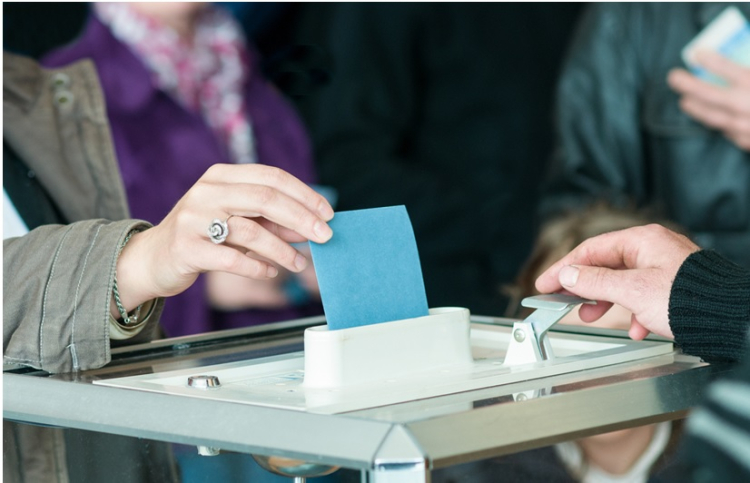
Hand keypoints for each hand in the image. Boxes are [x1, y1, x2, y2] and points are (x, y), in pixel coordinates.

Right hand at [112, 164, 333, 316]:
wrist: (152, 258)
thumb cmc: (203, 236)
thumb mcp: (238, 222)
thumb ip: (272, 222)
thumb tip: (312, 228)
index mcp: (221, 176)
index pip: (271, 177)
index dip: (304, 194)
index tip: (328, 213)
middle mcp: (207, 191)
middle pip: (265, 199)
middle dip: (301, 218)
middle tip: (325, 237)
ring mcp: (193, 219)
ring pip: (251, 231)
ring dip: (282, 249)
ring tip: (299, 263)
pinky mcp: (186, 248)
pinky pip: (232, 259)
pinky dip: (257, 266)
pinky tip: (271, 272)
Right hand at [535, 224, 699, 339]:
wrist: (732, 319)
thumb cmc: (690, 299)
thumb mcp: (632, 291)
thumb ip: (595, 282)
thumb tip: (568, 275)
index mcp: (642, 240)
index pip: (590, 250)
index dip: (563, 268)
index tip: (545, 283)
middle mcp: (653, 249)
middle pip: (605, 265)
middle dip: (584, 287)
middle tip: (563, 301)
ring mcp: (665, 268)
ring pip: (623, 282)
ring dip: (605, 301)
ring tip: (593, 316)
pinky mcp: (674, 287)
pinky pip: (644, 296)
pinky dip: (633, 312)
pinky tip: (634, 328)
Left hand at [667, 51, 749, 150]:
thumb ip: (748, 72)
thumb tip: (740, 59)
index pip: (731, 70)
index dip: (712, 61)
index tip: (698, 53)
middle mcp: (749, 106)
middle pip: (712, 95)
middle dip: (690, 85)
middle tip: (673, 77)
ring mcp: (747, 127)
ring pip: (714, 118)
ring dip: (696, 109)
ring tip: (684, 101)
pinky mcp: (749, 142)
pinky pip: (728, 133)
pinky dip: (717, 124)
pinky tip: (709, 118)